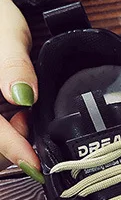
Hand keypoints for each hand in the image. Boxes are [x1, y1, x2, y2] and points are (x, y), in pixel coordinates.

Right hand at [0, 0, 41, 181]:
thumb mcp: (7, 35)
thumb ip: (15, 65)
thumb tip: (24, 95)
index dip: (12, 148)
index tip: (34, 164)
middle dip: (13, 144)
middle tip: (35, 133)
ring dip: (12, 136)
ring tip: (28, 119)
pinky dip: (10, 128)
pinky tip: (21, 116)